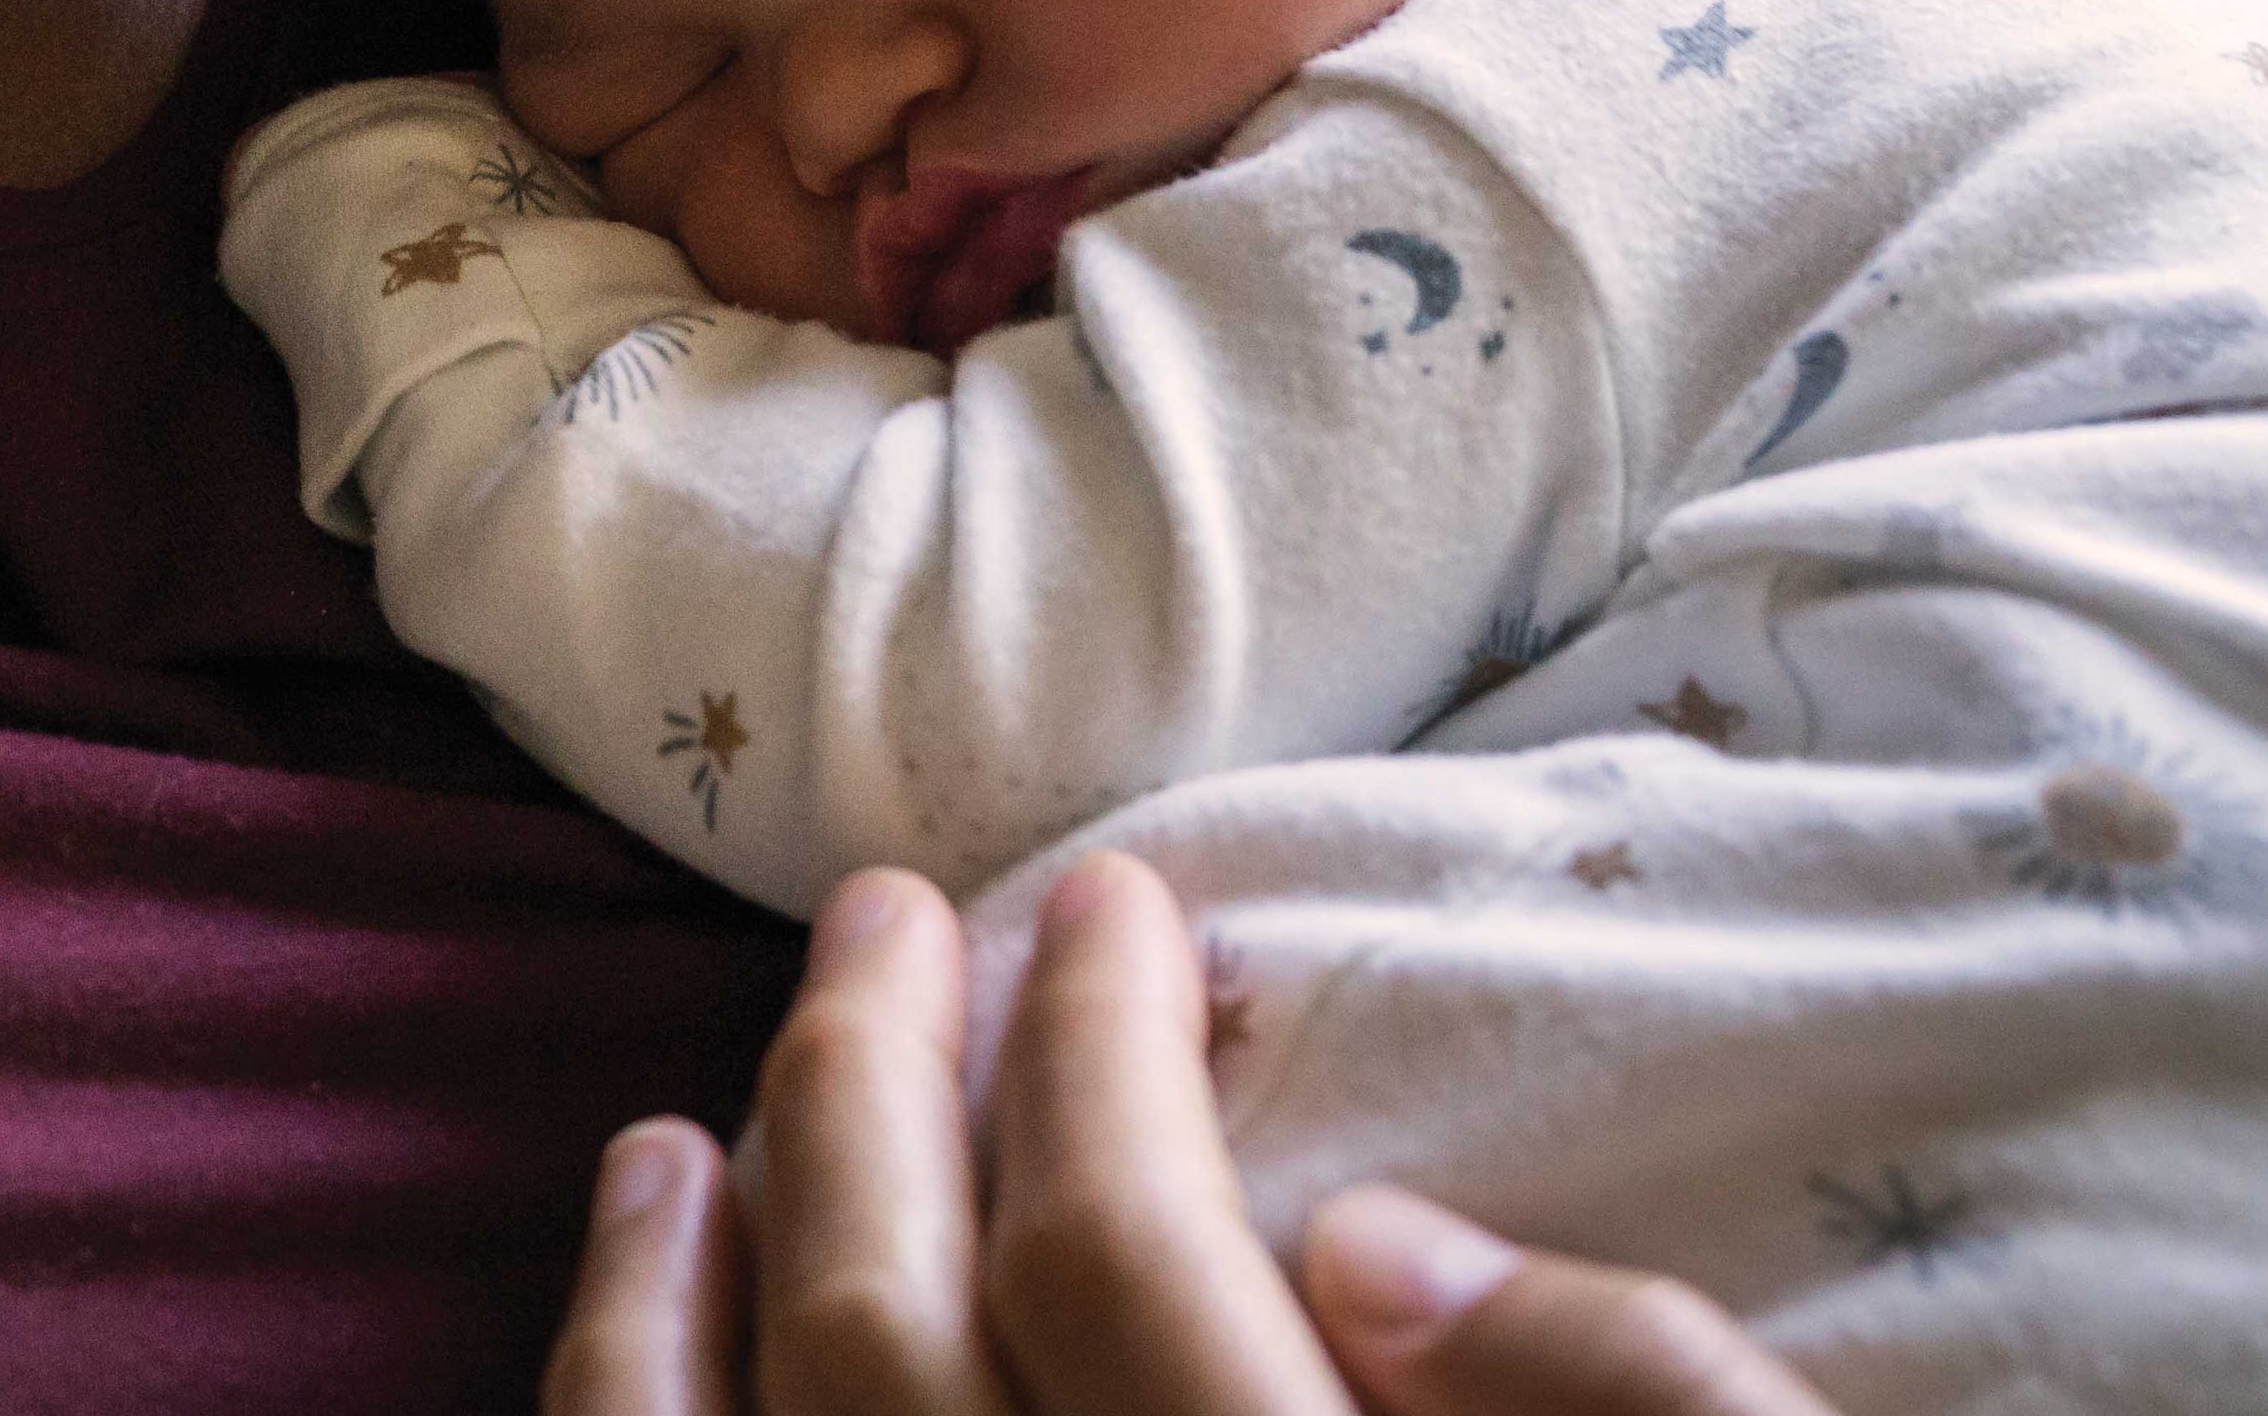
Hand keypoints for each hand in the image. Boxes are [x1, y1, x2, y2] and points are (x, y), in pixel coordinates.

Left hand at [546, 852, 1842, 1414]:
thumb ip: (1621, 1400)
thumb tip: (1366, 1248)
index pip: (1116, 1252)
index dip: (1093, 1042)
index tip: (1112, 900)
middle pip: (888, 1344)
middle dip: (866, 1090)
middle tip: (886, 918)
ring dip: (686, 1280)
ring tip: (703, 1109)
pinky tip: (645, 1342)